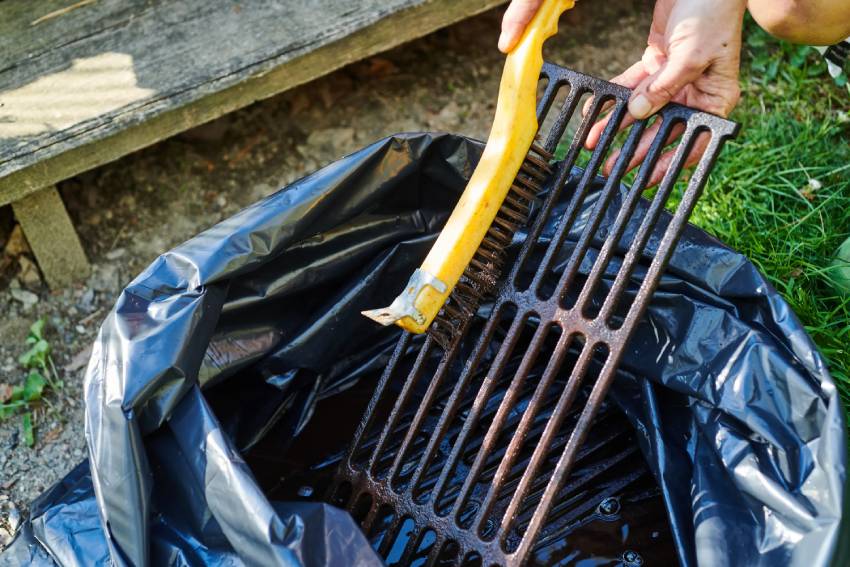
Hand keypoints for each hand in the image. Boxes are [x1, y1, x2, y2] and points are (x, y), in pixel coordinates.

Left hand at [498, 0, 745, 186]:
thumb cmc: (713, 13)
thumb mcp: (692, 54)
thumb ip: (665, 86)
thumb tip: (640, 112)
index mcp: (716, 98)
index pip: (695, 140)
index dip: (671, 163)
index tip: (649, 179)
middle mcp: (694, 94)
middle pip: (662, 130)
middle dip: (636, 150)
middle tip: (612, 165)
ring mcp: (673, 81)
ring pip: (642, 112)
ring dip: (618, 127)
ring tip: (595, 142)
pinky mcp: (654, 65)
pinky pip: (630, 87)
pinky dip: (613, 98)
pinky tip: (596, 110)